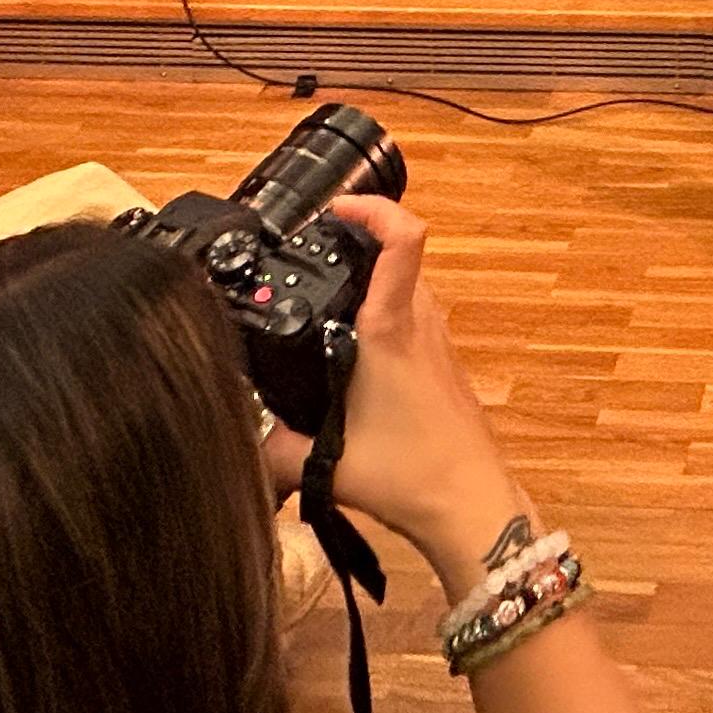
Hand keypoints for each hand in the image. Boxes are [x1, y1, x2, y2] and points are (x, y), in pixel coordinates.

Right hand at [268, 192, 530, 594]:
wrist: (471, 505)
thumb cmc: (412, 476)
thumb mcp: (324, 464)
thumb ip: (271, 451)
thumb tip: (241, 442)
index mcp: (390, 331)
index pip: (402, 240)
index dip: (372, 208)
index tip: (337, 207)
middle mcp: (420, 326)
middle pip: (401, 256)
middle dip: (361, 243)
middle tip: (321, 249)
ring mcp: (438, 344)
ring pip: (410, 288)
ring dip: (377, 282)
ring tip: (333, 297)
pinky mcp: (445, 367)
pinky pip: (416, 322)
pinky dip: (388, 318)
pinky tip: (359, 353)